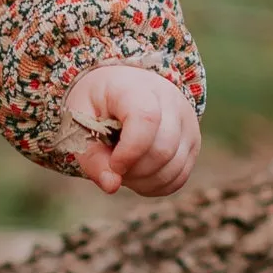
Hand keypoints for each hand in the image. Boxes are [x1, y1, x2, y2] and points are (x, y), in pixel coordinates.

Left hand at [66, 64, 199, 196]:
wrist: (121, 87)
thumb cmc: (97, 104)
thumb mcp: (80, 122)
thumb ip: (90, 154)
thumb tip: (111, 185)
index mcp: (137, 88)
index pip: (146, 119)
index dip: (130, 151)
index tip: (113, 164)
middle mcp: (171, 101)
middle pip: (163, 150)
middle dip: (133, 171)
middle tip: (112, 165)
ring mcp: (187, 122)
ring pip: (174, 167)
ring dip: (143, 181)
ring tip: (123, 168)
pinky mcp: (192, 142)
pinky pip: (179, 177)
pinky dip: (155, 185)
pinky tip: (137, 175)